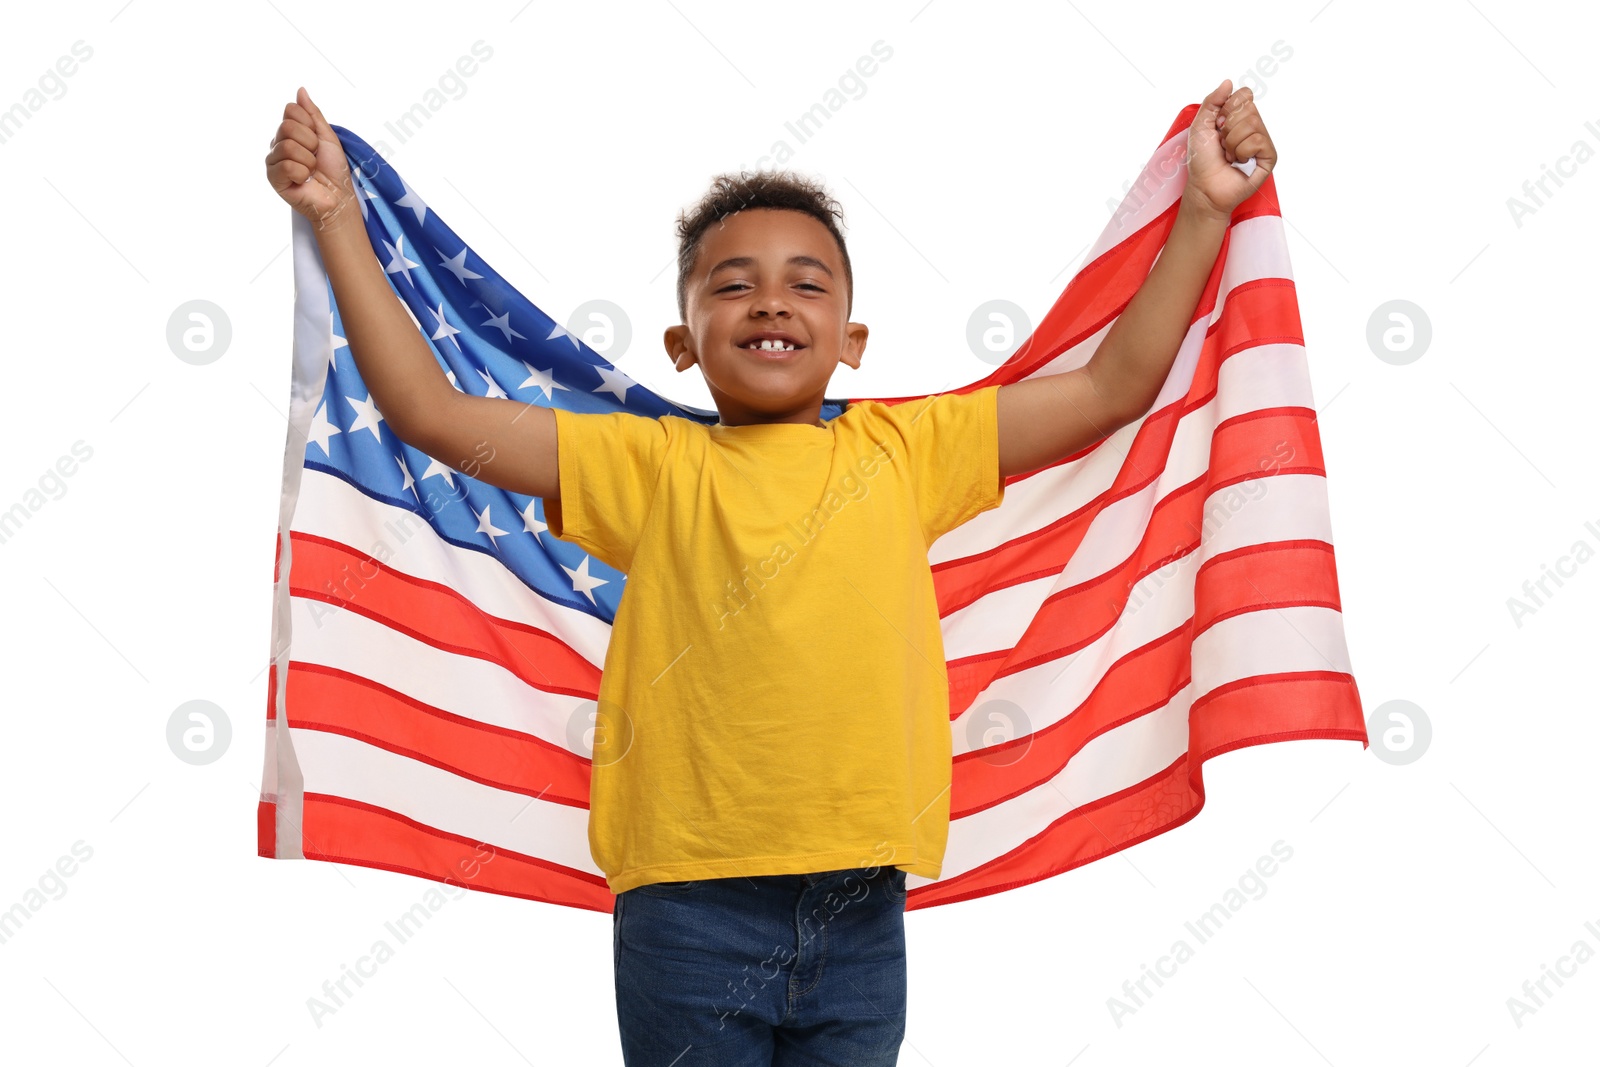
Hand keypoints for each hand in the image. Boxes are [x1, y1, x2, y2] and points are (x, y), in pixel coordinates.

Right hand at [264, 87, 358, 232]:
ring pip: (288, 146)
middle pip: (287, 126)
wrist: (339, 196)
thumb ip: (312, 113)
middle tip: (315, 157)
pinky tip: (305, 180)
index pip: (290, 110)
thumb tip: (300, 90)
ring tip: (312, 170)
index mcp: (289, 132)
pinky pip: (287, 166)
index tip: (318, 140)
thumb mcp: (327, 135)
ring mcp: (274, 161)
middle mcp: (278, 144)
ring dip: (308, 160)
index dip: (310, 125)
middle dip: (310, 142)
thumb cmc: (334, 169)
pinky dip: (303, 173)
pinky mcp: (274, 178)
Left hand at [1183, 79, 1275, 219]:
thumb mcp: (1200, 125)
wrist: (1204, 187)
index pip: (1245, 94)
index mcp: (1239, 117)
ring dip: (1233, 142)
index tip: (1217, 126)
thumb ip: (1212, 101)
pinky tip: (1239, 162)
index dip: (1228, 108)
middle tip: (1222, 144)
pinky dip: (1243, 151)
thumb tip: (1228, 82)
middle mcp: (1253, 126)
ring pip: (1253, 123)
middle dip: (1228, 128)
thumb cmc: (1202, 160)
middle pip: (1249, 108)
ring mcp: (1262, 141)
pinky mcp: (1269, 157)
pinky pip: (1258, 141)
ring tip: (1229, 155)